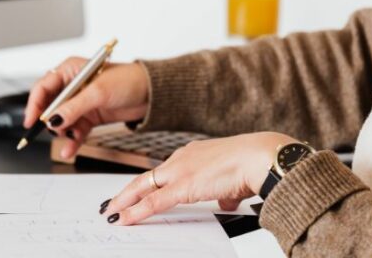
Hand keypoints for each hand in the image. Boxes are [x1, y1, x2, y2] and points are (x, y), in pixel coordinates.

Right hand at [23, 58, 149, 158]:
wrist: (151, 94)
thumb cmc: (128, 81)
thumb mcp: (98, 93)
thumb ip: (73, 107)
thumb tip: (53, 119)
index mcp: (70, 70)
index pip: (43, 87)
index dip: (34, 104)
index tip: (31, 121)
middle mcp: (72, 85)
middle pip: (49, 105)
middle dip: (50, 120)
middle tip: (53, 131)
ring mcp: (80, 102)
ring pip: (61, 121)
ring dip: (63, 132)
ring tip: (69, 139)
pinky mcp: (89, 116)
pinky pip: (74, 130)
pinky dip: (72, 140)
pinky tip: (69, 150)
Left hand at [101, 132, 296, 224]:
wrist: (259, 157)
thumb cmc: (252, 164)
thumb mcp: (233, 181)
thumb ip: (224, 191)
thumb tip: (225, 200)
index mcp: (194, 154)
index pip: (164, 170)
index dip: (148, 182)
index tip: (138, 190)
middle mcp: (182, 158)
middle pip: (147, 177)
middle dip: (128, 191)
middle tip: (112, 202)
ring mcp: (180, 171)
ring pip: (143, 187)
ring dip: (125, 201)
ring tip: (112, 212)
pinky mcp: (182, 186)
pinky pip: (152, 202)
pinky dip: (135, 211)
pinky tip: (123, 218)